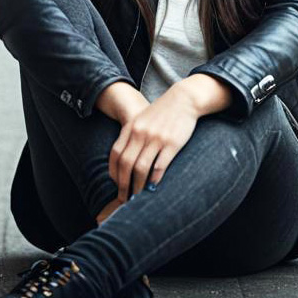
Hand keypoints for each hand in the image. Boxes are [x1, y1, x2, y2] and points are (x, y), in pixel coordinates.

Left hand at [108, 84, 200, 201]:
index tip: (115, 184)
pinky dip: (154, 179)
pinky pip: (159, 166)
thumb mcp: (142, 119)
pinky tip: (153, 186)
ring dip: (138, 186)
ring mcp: (156, 138)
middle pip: (126, 164)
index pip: (116, 154)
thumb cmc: (161, 112)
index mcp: (131, 127)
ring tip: (138, 196)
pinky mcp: (171, 143)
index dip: (114, 172)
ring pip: (141, 168)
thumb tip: (123, 159)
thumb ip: (131, 135)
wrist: (183, 99)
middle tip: (124, 197)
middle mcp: (141, 133)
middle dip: (123, 184)